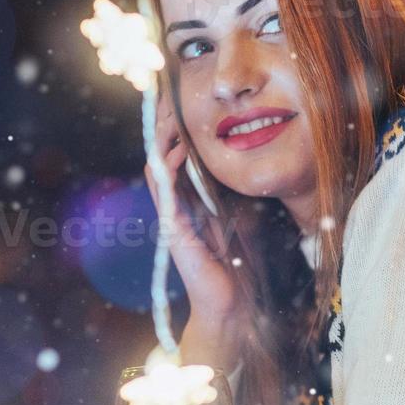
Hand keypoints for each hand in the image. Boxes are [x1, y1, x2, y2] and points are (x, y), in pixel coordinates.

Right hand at [145, 94, 244, 366]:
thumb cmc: (237, 263)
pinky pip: (164, 193)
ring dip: (162, 141)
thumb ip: (236, 192)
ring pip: (156, 170)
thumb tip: (247, 161)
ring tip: (170, 116)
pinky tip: (176, 150)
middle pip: (161, 157)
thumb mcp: (241, 216)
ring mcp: (172, 218)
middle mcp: (176, 207)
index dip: (176, 130)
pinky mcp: (174, 231)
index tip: (183, 102)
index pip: (176, 157)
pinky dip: (168, 169)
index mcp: (190, 202)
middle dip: (164, 128)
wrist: (233, 306)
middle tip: (171, 98)